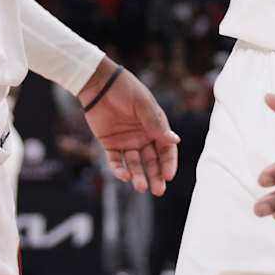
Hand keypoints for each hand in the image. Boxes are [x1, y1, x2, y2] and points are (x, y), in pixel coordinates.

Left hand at [80, 58, 179, 195]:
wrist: (98, 83)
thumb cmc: (125, 88)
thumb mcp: (143, 105)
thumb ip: (156, 124)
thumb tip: (175, 141)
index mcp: (155, 127)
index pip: (166, 150)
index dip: (168, 163)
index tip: (168, 176)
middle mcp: (143, 136)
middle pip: (152, 161)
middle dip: (155, 176)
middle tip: (158, 191)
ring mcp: (126, 141)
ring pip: (135, 164)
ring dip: (138, 176)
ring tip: (140, 186)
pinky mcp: (110, 143)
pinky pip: (115, 161)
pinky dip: (119, 170)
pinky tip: (124, 176)